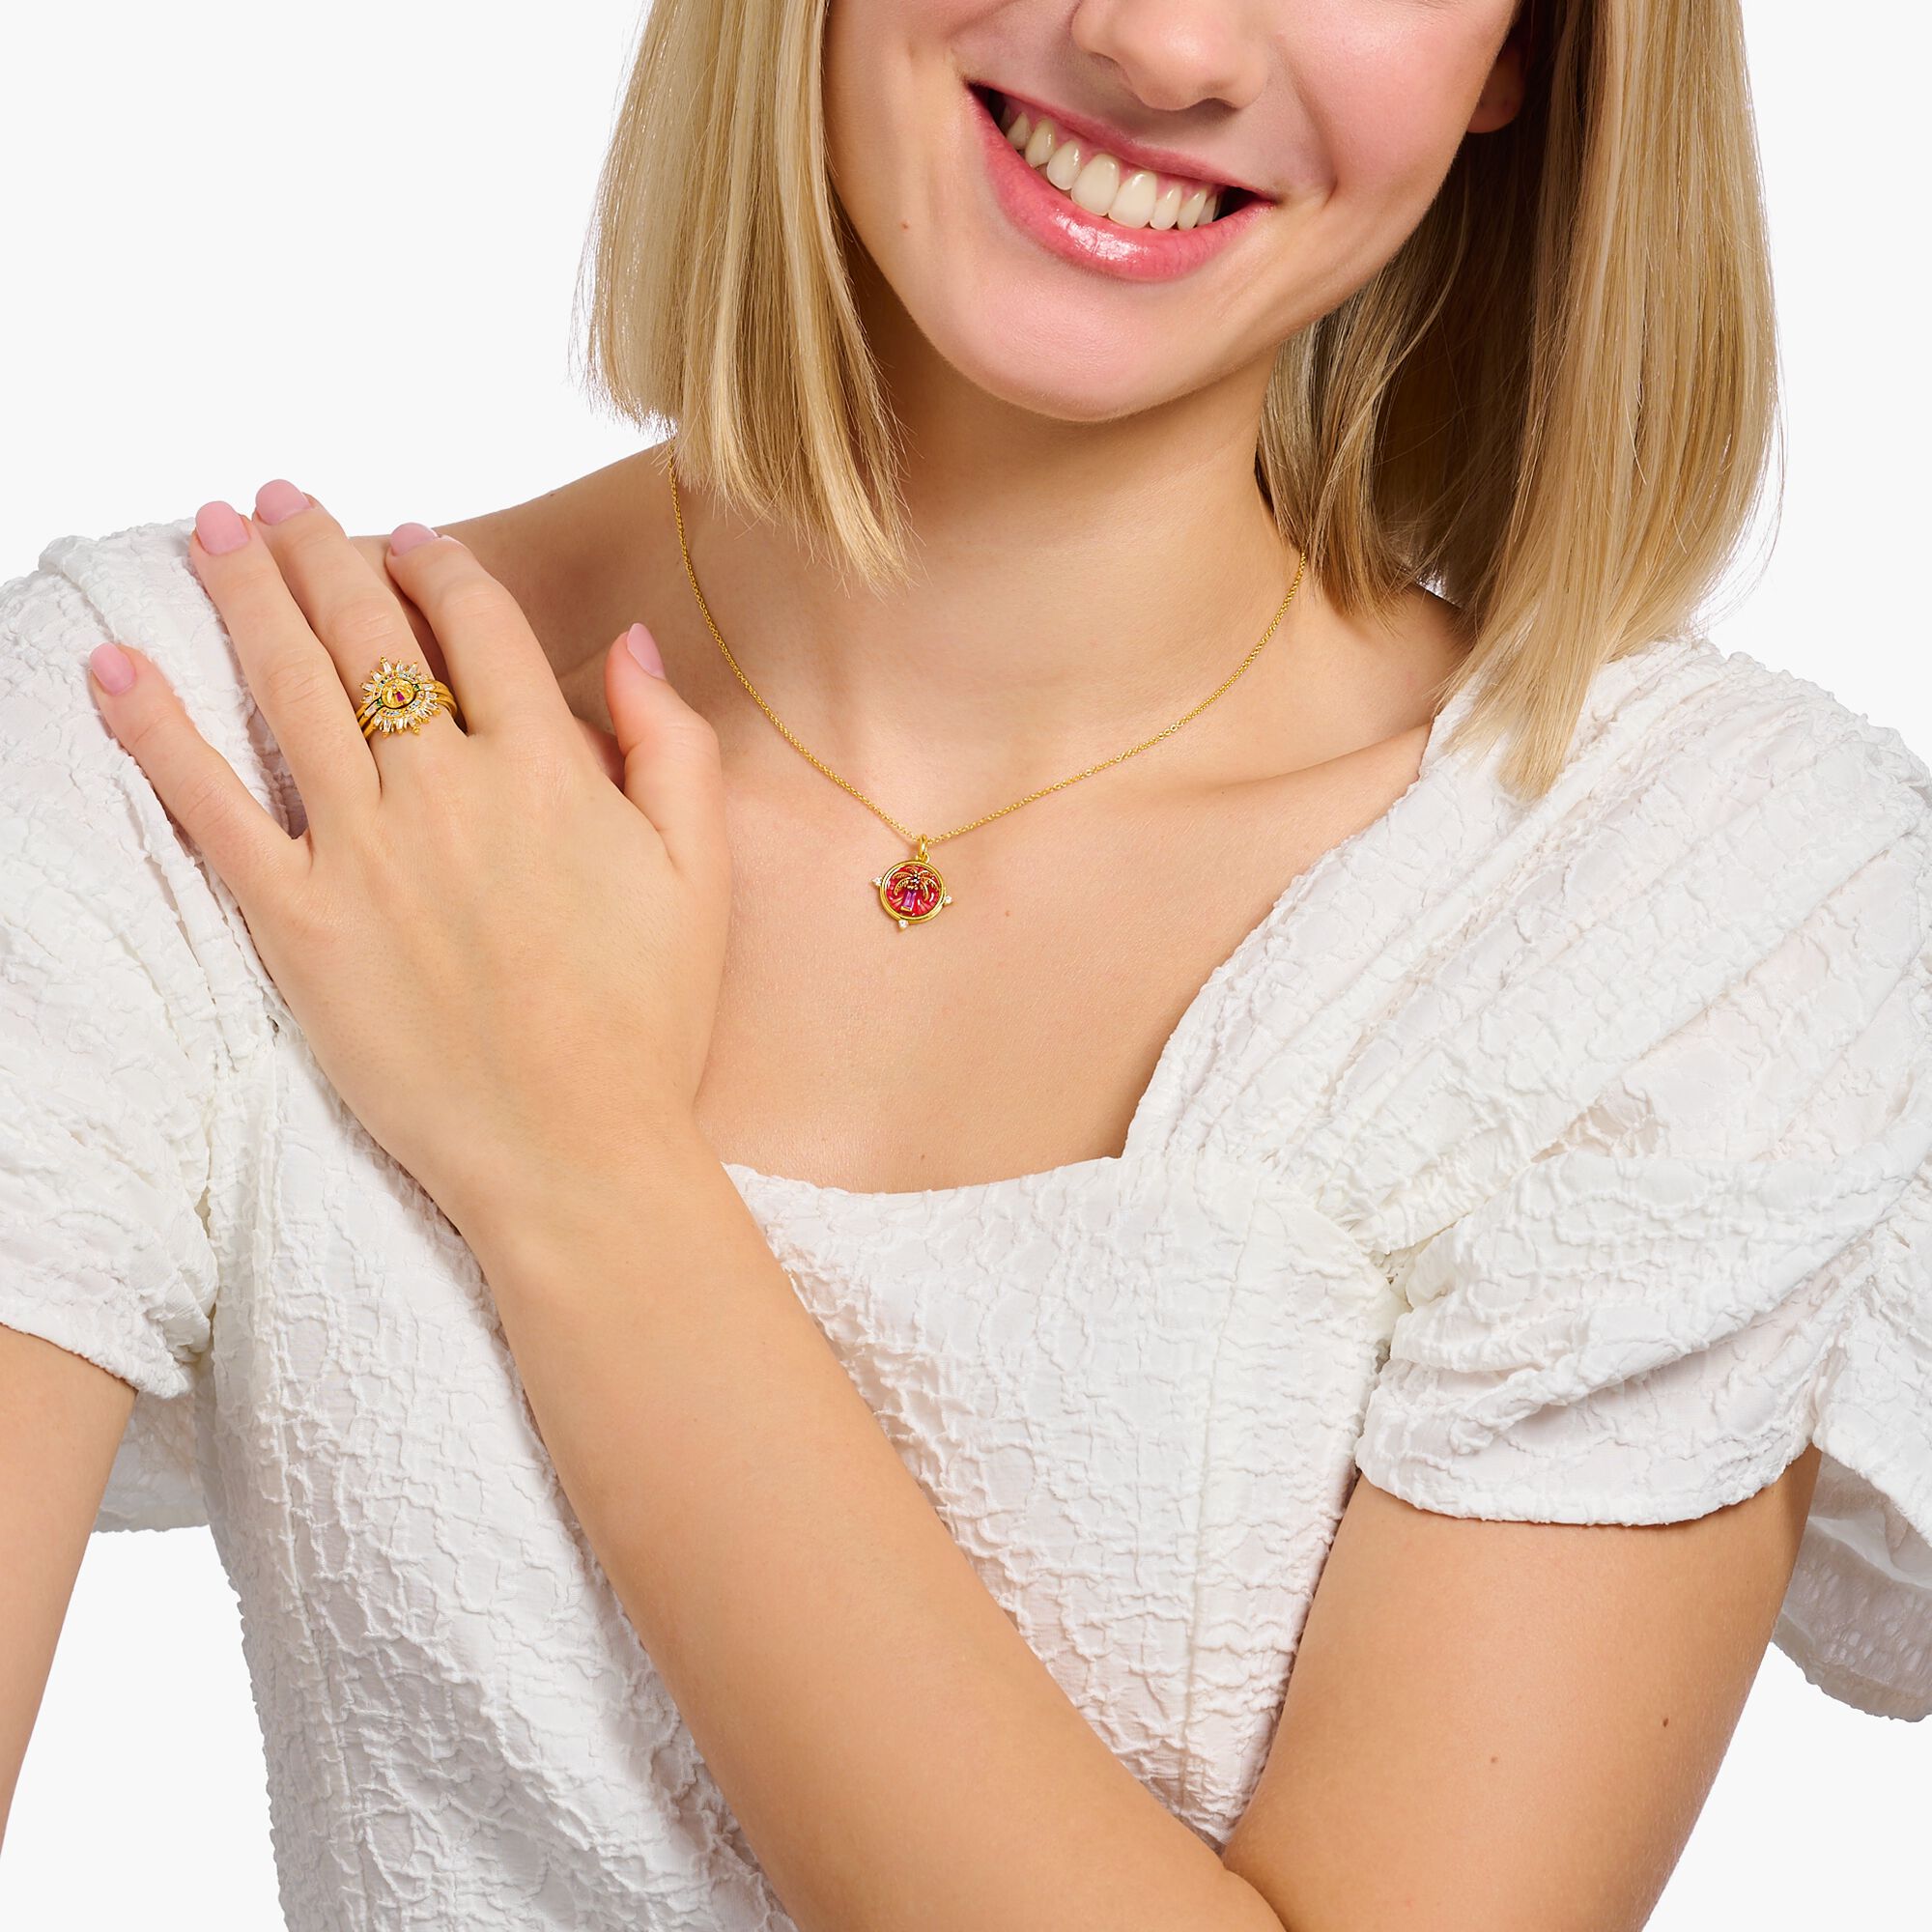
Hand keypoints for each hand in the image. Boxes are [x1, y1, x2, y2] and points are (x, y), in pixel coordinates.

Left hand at [83, 481, 732, 1242]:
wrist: (574, 1152)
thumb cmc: (647, 1022)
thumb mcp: (700, 874)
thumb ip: (668, 744)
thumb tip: (628, 643)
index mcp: (545, 770)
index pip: (476, 625)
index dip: (440, 564)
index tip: (413, 536)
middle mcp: (444, 789)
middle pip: (367, 633)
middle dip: (321, 551)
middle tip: (281, 499)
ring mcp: (361, 853)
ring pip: (289, 689)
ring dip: (245, 594)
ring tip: (212, 529)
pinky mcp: (295, 924)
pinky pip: (210, 810)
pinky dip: (156, 732)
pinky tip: (117, 668)